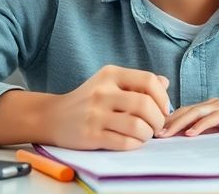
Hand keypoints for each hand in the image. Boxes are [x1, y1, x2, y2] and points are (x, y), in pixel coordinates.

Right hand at [42, 65, 170, 150]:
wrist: (53, 116)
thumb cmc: (88, 100)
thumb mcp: (109, 83)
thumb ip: (137, 83)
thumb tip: (165, 83)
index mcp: (110, 74)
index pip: (149, 81)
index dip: (163, 97)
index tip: (163, 109)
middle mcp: (102, 92)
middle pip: (145, 105)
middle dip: (158, 119)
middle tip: (156, 126)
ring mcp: (95, 114)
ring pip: (137, 126)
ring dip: (148, 134)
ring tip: (144, 134)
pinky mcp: (90, 135)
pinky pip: (125, 142)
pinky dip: (135, 144)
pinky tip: (132, 141)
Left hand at [158, 97, 218, 137]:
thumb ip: (206, 131)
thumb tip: (183, 140)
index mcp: (210, 105)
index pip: (184, 110)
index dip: (169, 119)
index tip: (154, 131)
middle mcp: (215, 102)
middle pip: (187, 110)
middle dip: (169, 121)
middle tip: (155, 134)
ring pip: (197, 112)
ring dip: (179, 123)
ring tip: (167, 134)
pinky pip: (214, 118)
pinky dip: (201, 126)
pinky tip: (190, 134)